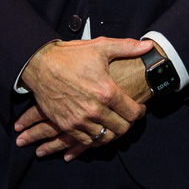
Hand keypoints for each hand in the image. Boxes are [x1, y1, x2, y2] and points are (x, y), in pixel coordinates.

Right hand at [15, 38, 151, 159]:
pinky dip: (95, 139)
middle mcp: (94, 109)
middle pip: (121, 128)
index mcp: (106, 91)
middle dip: (129, 124)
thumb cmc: (71, 56)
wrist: (40, 65)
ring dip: (113, 133)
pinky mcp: (66, 125)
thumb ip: (127, 47)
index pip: (132, 112)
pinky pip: (86, 141)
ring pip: (105, 138)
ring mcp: (79, 120)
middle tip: (129, 118)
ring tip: (115, 125)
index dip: (140, 112)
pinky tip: (99, 131)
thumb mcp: (101, 47)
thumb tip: (148, 46)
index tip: (140, 109)